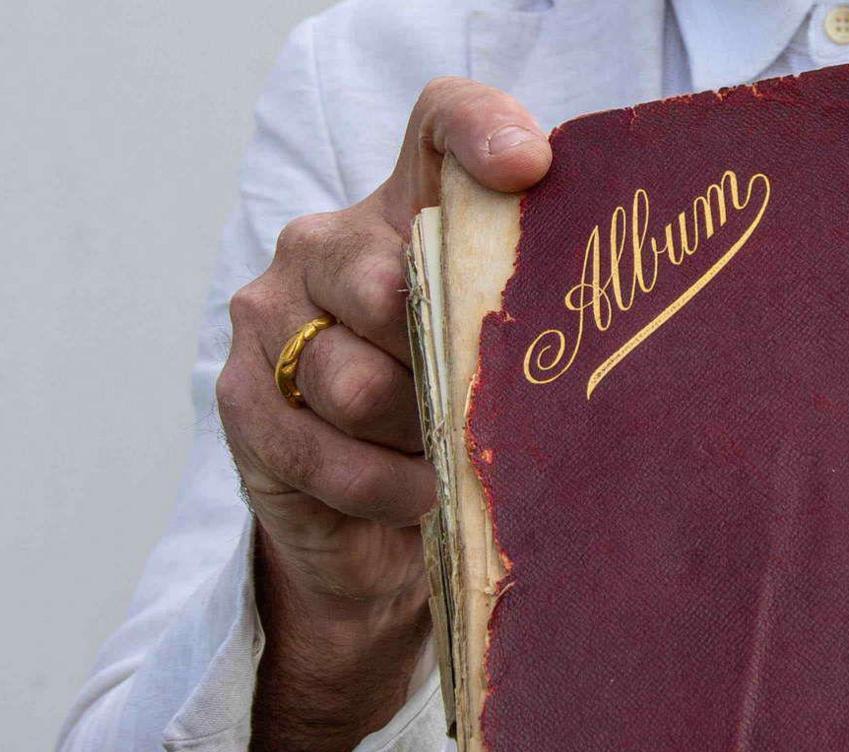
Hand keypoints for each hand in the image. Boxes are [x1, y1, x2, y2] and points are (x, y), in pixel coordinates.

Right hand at [214, 79, 551, 751]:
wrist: (378, 530)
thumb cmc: (457, 422)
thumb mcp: (507, 362)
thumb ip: (535, 313)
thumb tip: (606, 317)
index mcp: (404, 209)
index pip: (438, 124)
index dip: (480, 129)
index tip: (531, 168)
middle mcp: (325, 244)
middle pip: (387, 280)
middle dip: (442, 362)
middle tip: (482, 410)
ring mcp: (271, 316)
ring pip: (354, 380)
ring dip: (415, 436)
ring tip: (450, 460)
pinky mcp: (242, 399)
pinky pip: (321, 450)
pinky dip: (383, 488)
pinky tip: (418, 498)